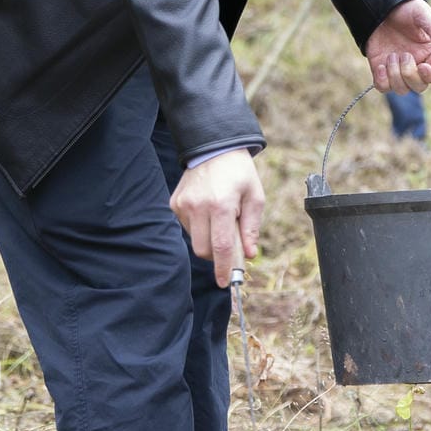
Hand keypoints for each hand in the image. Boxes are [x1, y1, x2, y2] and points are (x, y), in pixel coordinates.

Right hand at [171, 149, 264, 287]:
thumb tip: (248, 255)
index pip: (221, 247)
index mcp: (221, 205)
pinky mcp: (175, 203)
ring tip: (220, 217)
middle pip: (204, 249)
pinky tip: (208, 210)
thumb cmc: (239, 173)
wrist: (214, 147)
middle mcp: (198, 206)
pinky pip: (187, 228)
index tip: (225, 283)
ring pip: (195, 240)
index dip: (224, 268)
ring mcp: (183, 205)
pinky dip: (199, 227)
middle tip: (231, 243)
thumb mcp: (255, 197)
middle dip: (218, 255)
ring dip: (209, 239)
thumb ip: (251, 228)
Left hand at [365, 0, 430, 93]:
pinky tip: (381, 66)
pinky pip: (383, 87)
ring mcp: (398, 69)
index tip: (423, 66)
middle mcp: (416, 64)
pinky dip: (382, 81)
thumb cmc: (405, 9)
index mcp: (430, 53)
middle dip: (410, 75)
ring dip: (395, 76)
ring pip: (402, 89)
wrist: (381, 6)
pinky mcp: (381, 70)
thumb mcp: (421, 13)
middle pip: (419, 87)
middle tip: (403, 54)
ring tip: (391, 56)